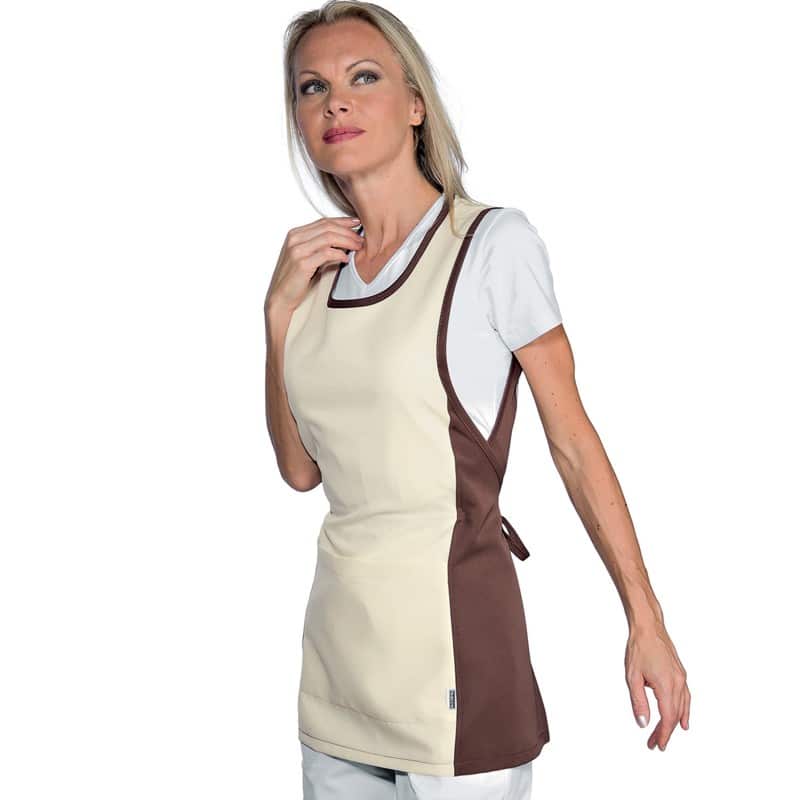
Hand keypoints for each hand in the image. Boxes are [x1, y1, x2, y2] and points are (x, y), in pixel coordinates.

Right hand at [265, 215, 363, 318]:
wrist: (281, 297)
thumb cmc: (295, 279)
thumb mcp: (306, 257)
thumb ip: (319, 246)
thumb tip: (342, 240)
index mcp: (295, 234)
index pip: (323, 222)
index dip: (342, 221)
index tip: (356, 223)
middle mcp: (295, 239)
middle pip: (328, 227)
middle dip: (348, 231)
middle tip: (360, 239)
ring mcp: (297, 250)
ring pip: (329, 238)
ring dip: (347, 241)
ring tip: (357, 247)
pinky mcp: (302, 264)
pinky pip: (326, 253)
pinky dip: (339, 254)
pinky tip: (346, 258)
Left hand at [625, 621, 689, 750]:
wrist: (649, 627)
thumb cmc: (639, 648)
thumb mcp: (632, 677)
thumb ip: (638, 702)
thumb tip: (643, 723)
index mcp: (666, 685)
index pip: (668, 718)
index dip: (663, 734)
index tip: (657, 745)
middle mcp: (678, 683)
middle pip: (675, 715)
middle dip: (665, 731)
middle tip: (655, 742)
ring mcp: (682, 678)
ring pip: (682, 707)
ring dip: (674, 723)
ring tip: (665, 735)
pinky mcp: (681, 673)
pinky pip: (686, 697)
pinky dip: (684, 710)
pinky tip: (683, 719)